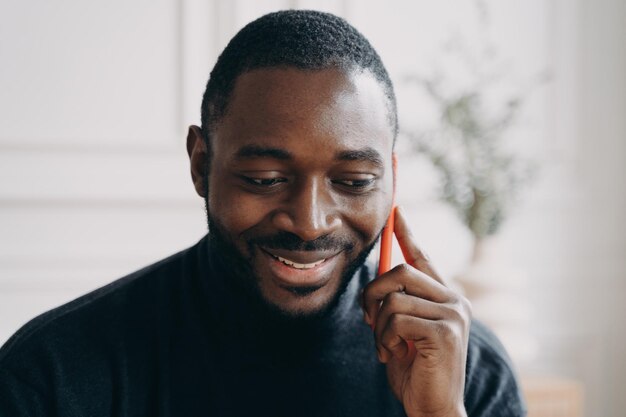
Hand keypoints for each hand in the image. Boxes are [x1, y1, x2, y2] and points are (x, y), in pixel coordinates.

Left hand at [362, 206, 471, 416]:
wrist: (432, 407)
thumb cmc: (414, 369)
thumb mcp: (402, 330)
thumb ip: (397, 304)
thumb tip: (377, 282)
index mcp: (446, 298)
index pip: (424, 257)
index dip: (407, 233)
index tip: (396, 212)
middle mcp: (455, 300)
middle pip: (401, 271)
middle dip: (373, 292)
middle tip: (368, 319)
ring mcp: (453, 314)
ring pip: (394, 296)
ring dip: (378, 324)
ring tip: (385, 345)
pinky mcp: (445, 331)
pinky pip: (396, 317)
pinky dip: (383, 337)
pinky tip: (391, 355)